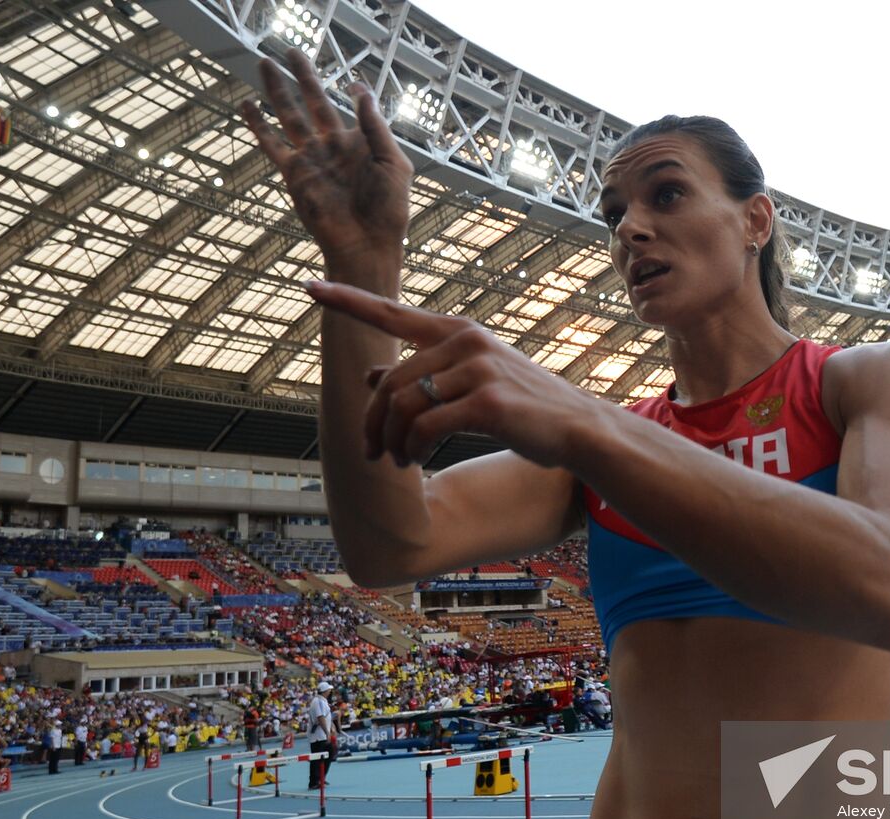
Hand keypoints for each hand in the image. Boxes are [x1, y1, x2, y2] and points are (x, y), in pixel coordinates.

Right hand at [241, 49, 412, 264]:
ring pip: (289, 115)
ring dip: (277, 90)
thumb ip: (376, 128)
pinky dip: (258, 126)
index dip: (356, 93)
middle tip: (291, 50)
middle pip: (314, 102)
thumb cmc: (388, 210)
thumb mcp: (393, 164)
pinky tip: (247, 105)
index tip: (354, 82)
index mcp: (362, 143)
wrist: (365, 243)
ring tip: (264, 62)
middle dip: (303, 76)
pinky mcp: (294, 174)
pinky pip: (272, 145)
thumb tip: (361, 91)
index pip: (356, 109)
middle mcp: (334, 147)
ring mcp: (312, 159)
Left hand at [304, 280, 599, 467]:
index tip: (311, 287)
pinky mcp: (487, 402)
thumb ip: (423, 374)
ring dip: (392, 441)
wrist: (578, 428)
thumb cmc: (525, 407)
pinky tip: (416, 460)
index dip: (348, 300)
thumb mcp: (472, 382)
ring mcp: (478, 369)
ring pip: (403, 405)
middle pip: (390, 380)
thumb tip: (369, 375)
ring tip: (398, 460)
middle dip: (373, 423)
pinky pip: (425, 426)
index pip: (392, 311)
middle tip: (372, 452)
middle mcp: (466, 342)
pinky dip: (412, 448)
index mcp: (459, 331)